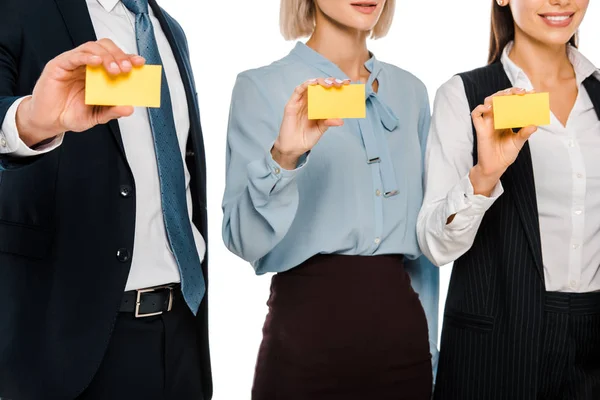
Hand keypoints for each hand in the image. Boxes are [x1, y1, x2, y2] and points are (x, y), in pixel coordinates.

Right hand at [16, 39, 145, 146]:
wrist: (50, 122)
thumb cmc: (72, 114)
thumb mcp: (97, 116)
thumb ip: (112, 111)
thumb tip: (129, 108)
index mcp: (99, 74)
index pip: (115, 58)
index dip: (128, 58)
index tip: (140, 63)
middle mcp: (87, 65)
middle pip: (105, 47)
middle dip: (119, 55)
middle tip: (127, 69)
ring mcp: (73, 63)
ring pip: (92, 47)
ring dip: (107, 56)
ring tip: (115, 70)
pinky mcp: (59, 65)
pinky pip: (75, 56)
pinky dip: (88, 57)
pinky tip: (96, 63)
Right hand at [271, 77, 349, 169]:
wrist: (293, 148)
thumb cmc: (306, 138)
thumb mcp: (320, 130)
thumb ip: (328, 123)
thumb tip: (340, 120)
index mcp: (318, 106)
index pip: (328, 93)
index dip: (337, 86)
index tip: (347, 83)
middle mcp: (310, 102)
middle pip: (320, 86)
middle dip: (330, 82)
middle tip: (339, 84)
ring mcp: (301, 102)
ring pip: (310, 85)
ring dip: (319, 81)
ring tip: (329, 84)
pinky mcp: (292, 104)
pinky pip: (298, 91)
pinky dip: (306, 85)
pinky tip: (313, 83)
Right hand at [469, 87, 537, 195]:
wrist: (495, 167)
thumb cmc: (505, 154)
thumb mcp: (518, 142)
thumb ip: (525, 133)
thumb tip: (534, 125)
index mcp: (506, 119)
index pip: (511, 103)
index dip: (519, 96)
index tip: (530, 93)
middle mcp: (496, 118)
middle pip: (499, 98)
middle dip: (509, 92)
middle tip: (520, 92)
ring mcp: (487, 122)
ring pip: (488, 102)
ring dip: (497, 97)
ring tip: (507, 97)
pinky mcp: (480, 128)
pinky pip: (476, 114)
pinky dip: (480, 108)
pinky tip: (489, 108)